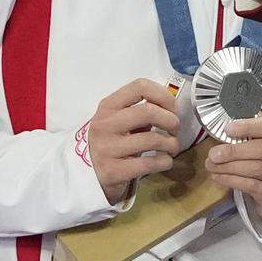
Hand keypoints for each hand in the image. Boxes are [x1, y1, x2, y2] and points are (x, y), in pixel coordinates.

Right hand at [87, 79, 180, 203]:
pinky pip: (149, 163)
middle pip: (148, 111)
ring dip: (171, 144)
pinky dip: (165, 161)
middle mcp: (105, 125)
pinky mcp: (113, 171)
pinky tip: (165, 161)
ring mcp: (107, 149)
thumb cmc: (111, 142)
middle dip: (171, 120)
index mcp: (108, 106)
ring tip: (172, 147)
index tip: (173, 108)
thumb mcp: (120, 121)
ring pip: (152, 139)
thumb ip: (141, 111)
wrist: (86, 174)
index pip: (140, 86)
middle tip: (175, 130)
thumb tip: (172, 107)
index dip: (164, 95)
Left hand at [207, 116, 261, 243]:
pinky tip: (219, 177)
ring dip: (230, 166)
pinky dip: (232, 180)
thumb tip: (228, 128)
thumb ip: (257, 134)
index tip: (228, 129)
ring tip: (212, 165)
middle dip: (236, 150)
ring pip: (258, 169)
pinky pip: (253, 187)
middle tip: (214, 153)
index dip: (251, 126)